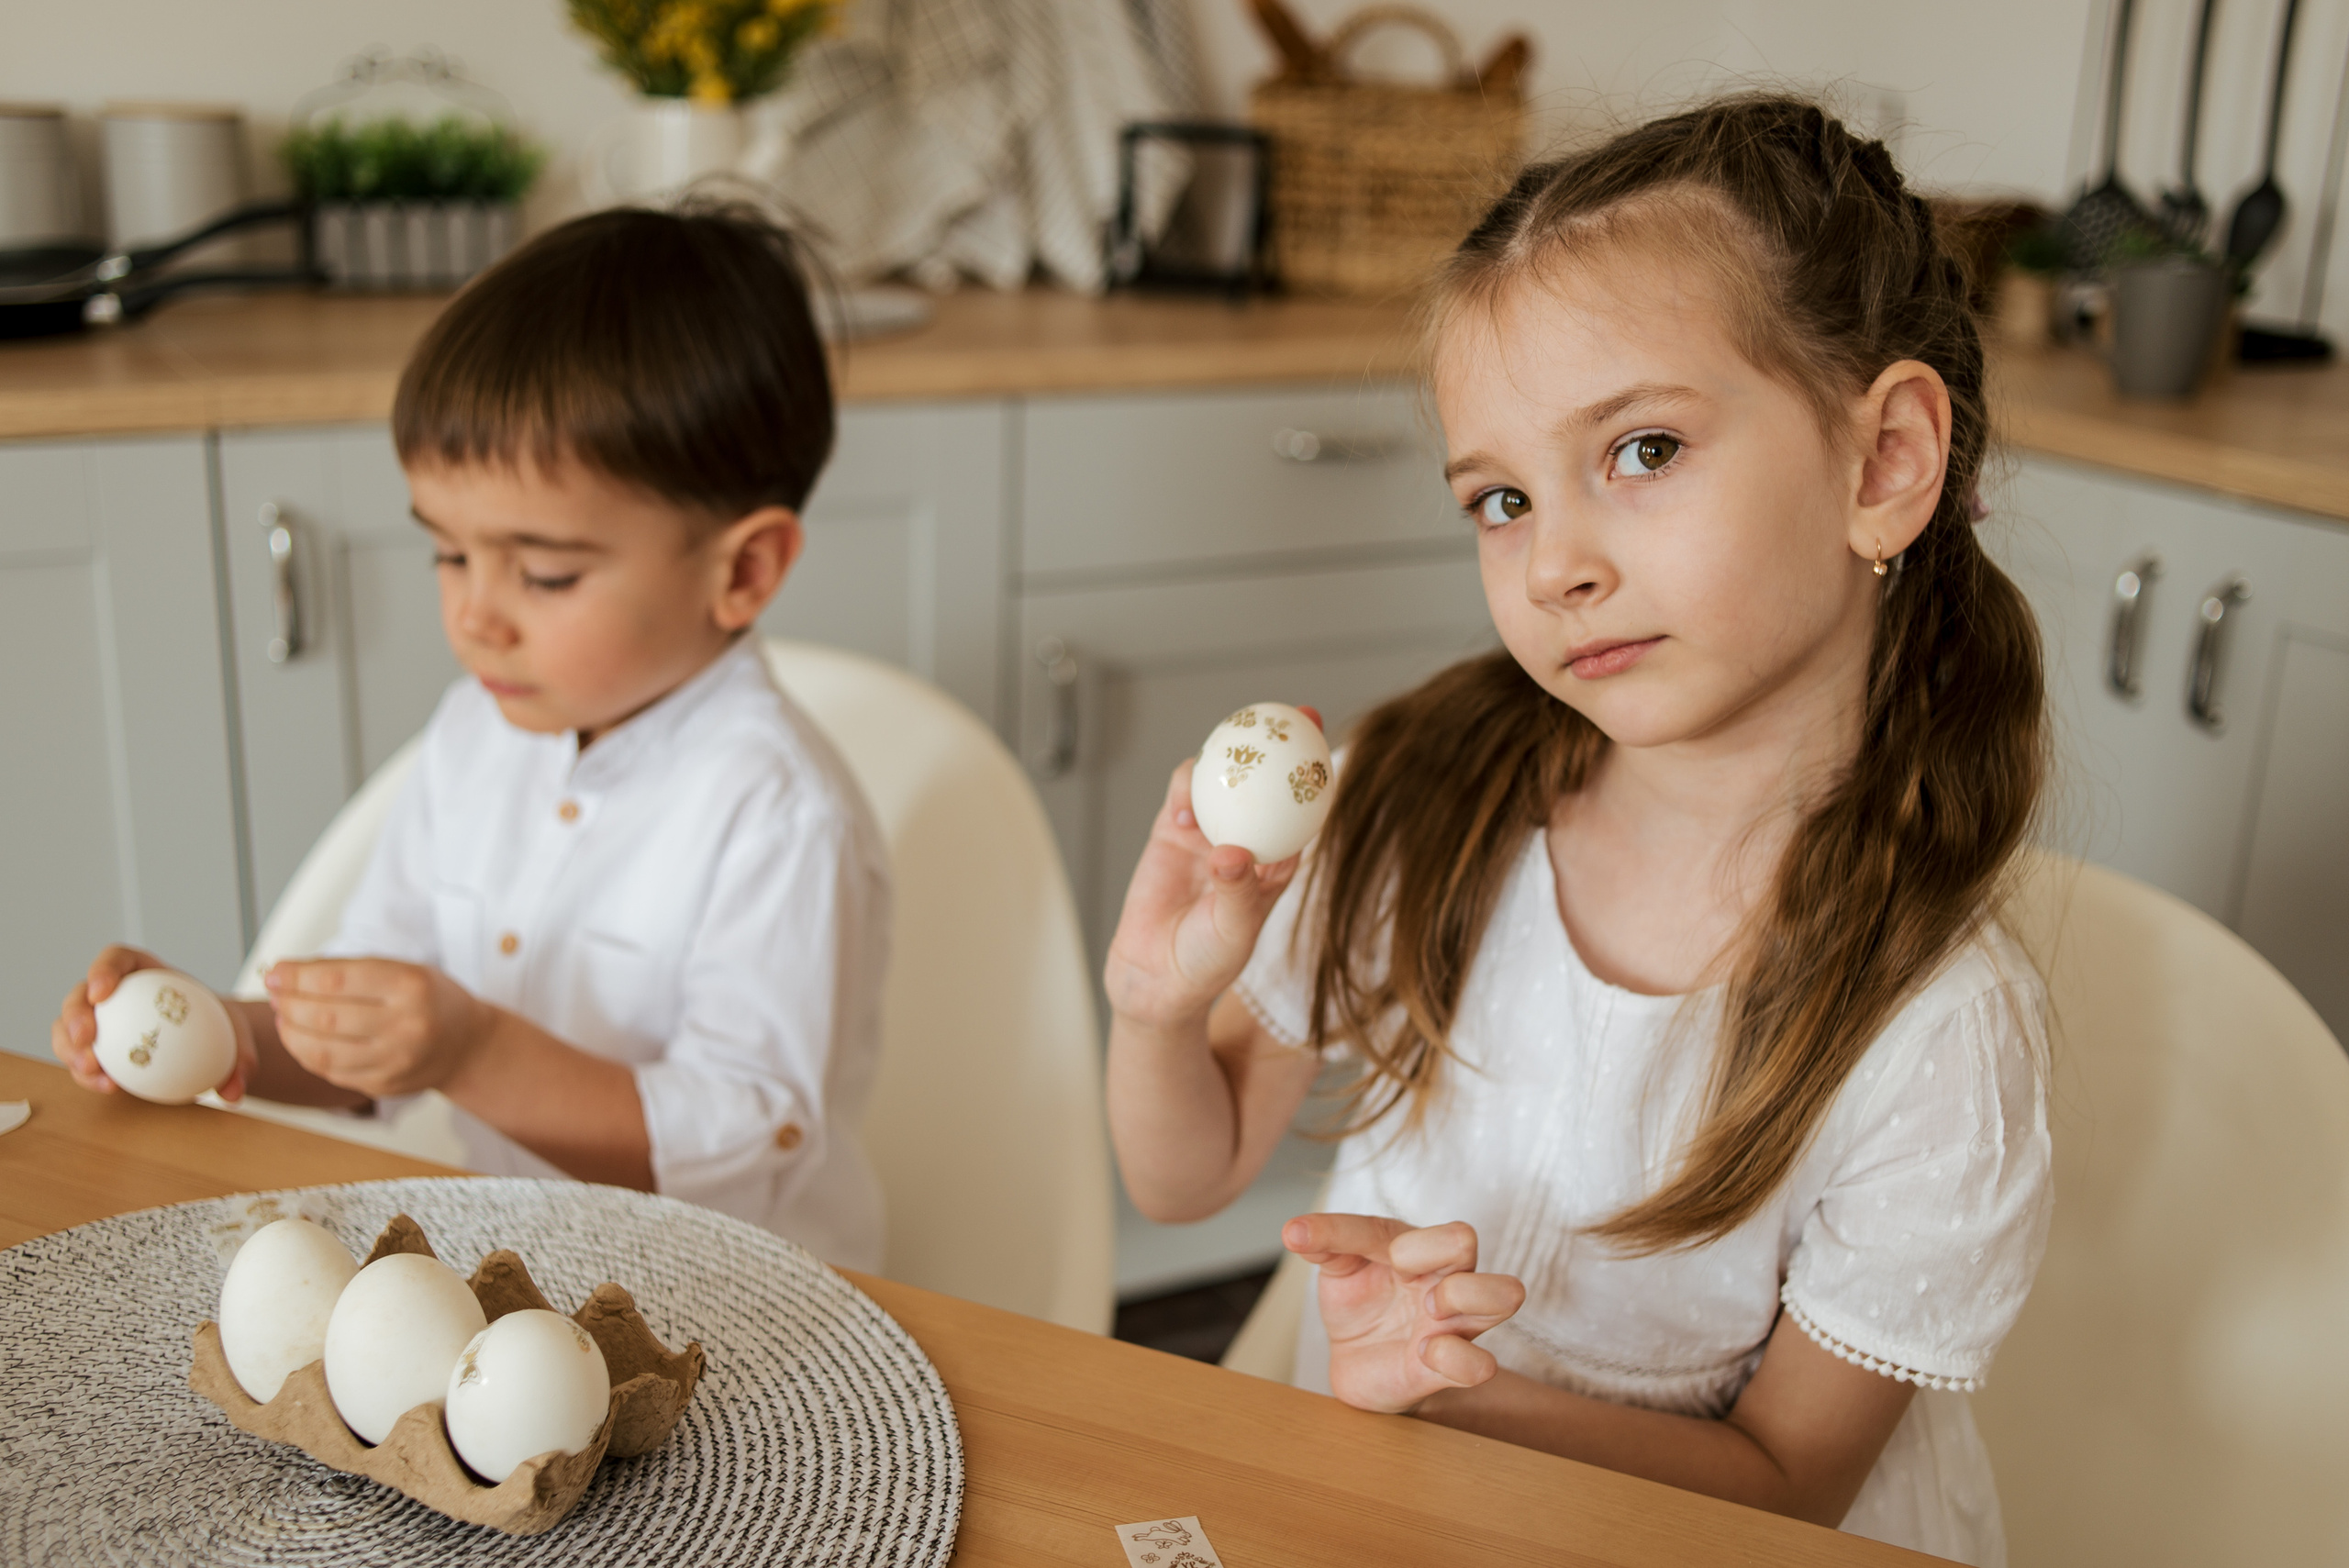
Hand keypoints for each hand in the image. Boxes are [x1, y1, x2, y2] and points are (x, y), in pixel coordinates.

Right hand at [52, 946, 255, 1100]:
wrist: (212, 1048)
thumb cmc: (221, 1030)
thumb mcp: (238, 1036)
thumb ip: (240, 1058)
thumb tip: (233, 1091)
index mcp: (146, 974)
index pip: (117, 959)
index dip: (103, 970)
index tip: (102, 992)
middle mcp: (116, 994)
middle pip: (80, 995)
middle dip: (75, 1014)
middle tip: (88, 1040)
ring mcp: (102, 1023)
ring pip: (68, 1028)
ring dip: (70, 1048)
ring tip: (92, 1071)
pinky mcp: (97, 1050)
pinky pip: (80, 1059)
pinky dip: (87, 1073)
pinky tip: (107, 1086)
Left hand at [265, 958, 488, 1099]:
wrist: (467, 1045)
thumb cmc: (430, 999)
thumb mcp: (401, 968)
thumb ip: (347, 970)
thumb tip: (286, 975)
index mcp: (411, 986)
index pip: (336, 980)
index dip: (296, 977)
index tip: (276, 972)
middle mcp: (406, 1026)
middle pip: (325, 1017)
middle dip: (288, 1003)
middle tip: (276, 994)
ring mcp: (395, 1061)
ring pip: (321, 1050)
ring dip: (291, 1031)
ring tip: (284, 1016)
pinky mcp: (384, 1085)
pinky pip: (330, 1071)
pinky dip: (306, 1053)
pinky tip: (302, 1038)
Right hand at [1103, 706, 1322, 1030]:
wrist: (1156, 980)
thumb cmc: (1207, 962)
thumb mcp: (1233, 930)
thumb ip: (1236, 891)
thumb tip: (1231, 851)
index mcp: (1278, 862)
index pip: (1305, 810)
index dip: (1319, 775)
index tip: (1329, 745)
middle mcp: (1247, 840)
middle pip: (1269, 782)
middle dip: (1282, 745)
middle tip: (1293, 715)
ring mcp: (1208, 832)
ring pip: (1225, 781)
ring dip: (1230, 762)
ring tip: (1234, 752)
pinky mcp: (1171, 832)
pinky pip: (1183, 794)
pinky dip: (1186, 787)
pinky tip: (1185, 802)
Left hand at [1286, 1213, 1525, 1414]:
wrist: (1358, 1364)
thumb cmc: (1360, 1306)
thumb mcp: (1338, 1269)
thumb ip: (1326, 1245)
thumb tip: (1295, 1231)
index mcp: (1415, 1246)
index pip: (1394, 1215)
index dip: (1348, 1229)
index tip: (1300, 1238)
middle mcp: (1443, 1277)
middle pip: (1466, 1237)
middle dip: (1432, 1249)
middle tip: (1402, 1275)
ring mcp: (1453, 1323)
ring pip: (1504, 1294)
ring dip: (1464, 1296)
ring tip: (1428, 1311)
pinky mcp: (1450, 1369)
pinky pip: (1481, 1365)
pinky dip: (1456, 1358)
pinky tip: (1423, 1353)